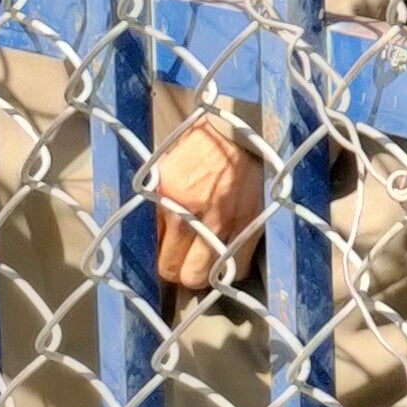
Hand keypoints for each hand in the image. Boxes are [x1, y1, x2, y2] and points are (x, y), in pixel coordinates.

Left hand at [151, 114, 267, 290]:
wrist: (232, 131)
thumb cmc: (193, 150)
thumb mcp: (163, 177)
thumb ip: (158, 212)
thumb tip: (155, 244)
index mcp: (170, 206)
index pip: (163, 261)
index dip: (164, 262)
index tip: (167, 255)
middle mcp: (197, 218)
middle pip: (185, 274)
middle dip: (183, 271)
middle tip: (185, 259)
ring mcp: (227, 222)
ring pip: (211, 274)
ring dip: (207, 271)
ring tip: (205, 259)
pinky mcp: (251, 221)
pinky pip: (240, 263)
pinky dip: (233, 265)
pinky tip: (227, 253)